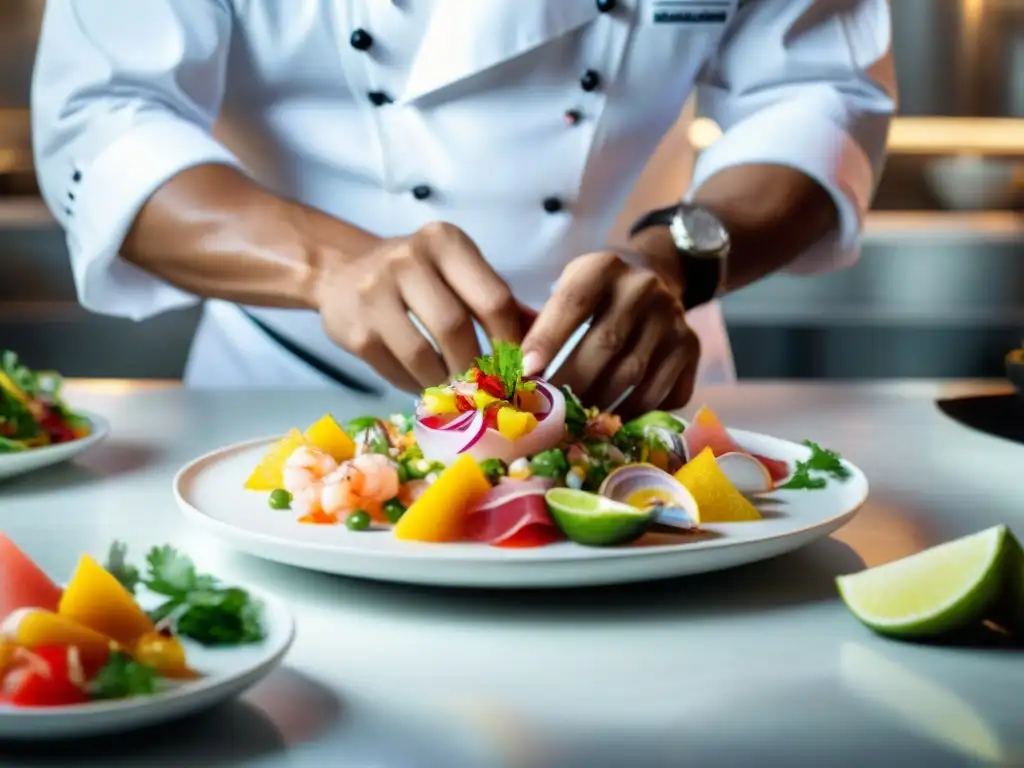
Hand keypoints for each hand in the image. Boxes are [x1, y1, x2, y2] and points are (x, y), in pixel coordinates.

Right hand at [316, 222, 523, 390]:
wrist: (342, 271)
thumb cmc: (418, 277)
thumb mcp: (459, 274)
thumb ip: (502, 304)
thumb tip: (543, 346)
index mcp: (445, 242)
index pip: (493, 300)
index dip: (511, 343)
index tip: (519, 369)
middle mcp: (408, 259)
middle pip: (455, 328)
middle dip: (477, 369)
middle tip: (488, 390)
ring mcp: (374, 292)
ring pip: (424, 356)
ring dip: (445, 383)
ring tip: (458, 392)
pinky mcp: (354, 330)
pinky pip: (395, 370)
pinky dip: (415, 385)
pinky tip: (424, 384)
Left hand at [521, 250, 699, 417]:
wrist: (656, 276)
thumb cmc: (595, 294)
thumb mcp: (569, 289)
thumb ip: (545, 324)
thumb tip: (520, 378)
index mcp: (604, 267)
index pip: (573, 302)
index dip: (548, 339)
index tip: (526, 373)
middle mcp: (644, 288)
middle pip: (605, 344)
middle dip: (570, 384)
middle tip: (545, 411)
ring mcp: (673, 319)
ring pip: (632, 376)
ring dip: (598, 406)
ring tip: (573, 423)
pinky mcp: (692, 348)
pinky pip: (661, 393)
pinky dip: (634, 414)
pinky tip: (612, 421)